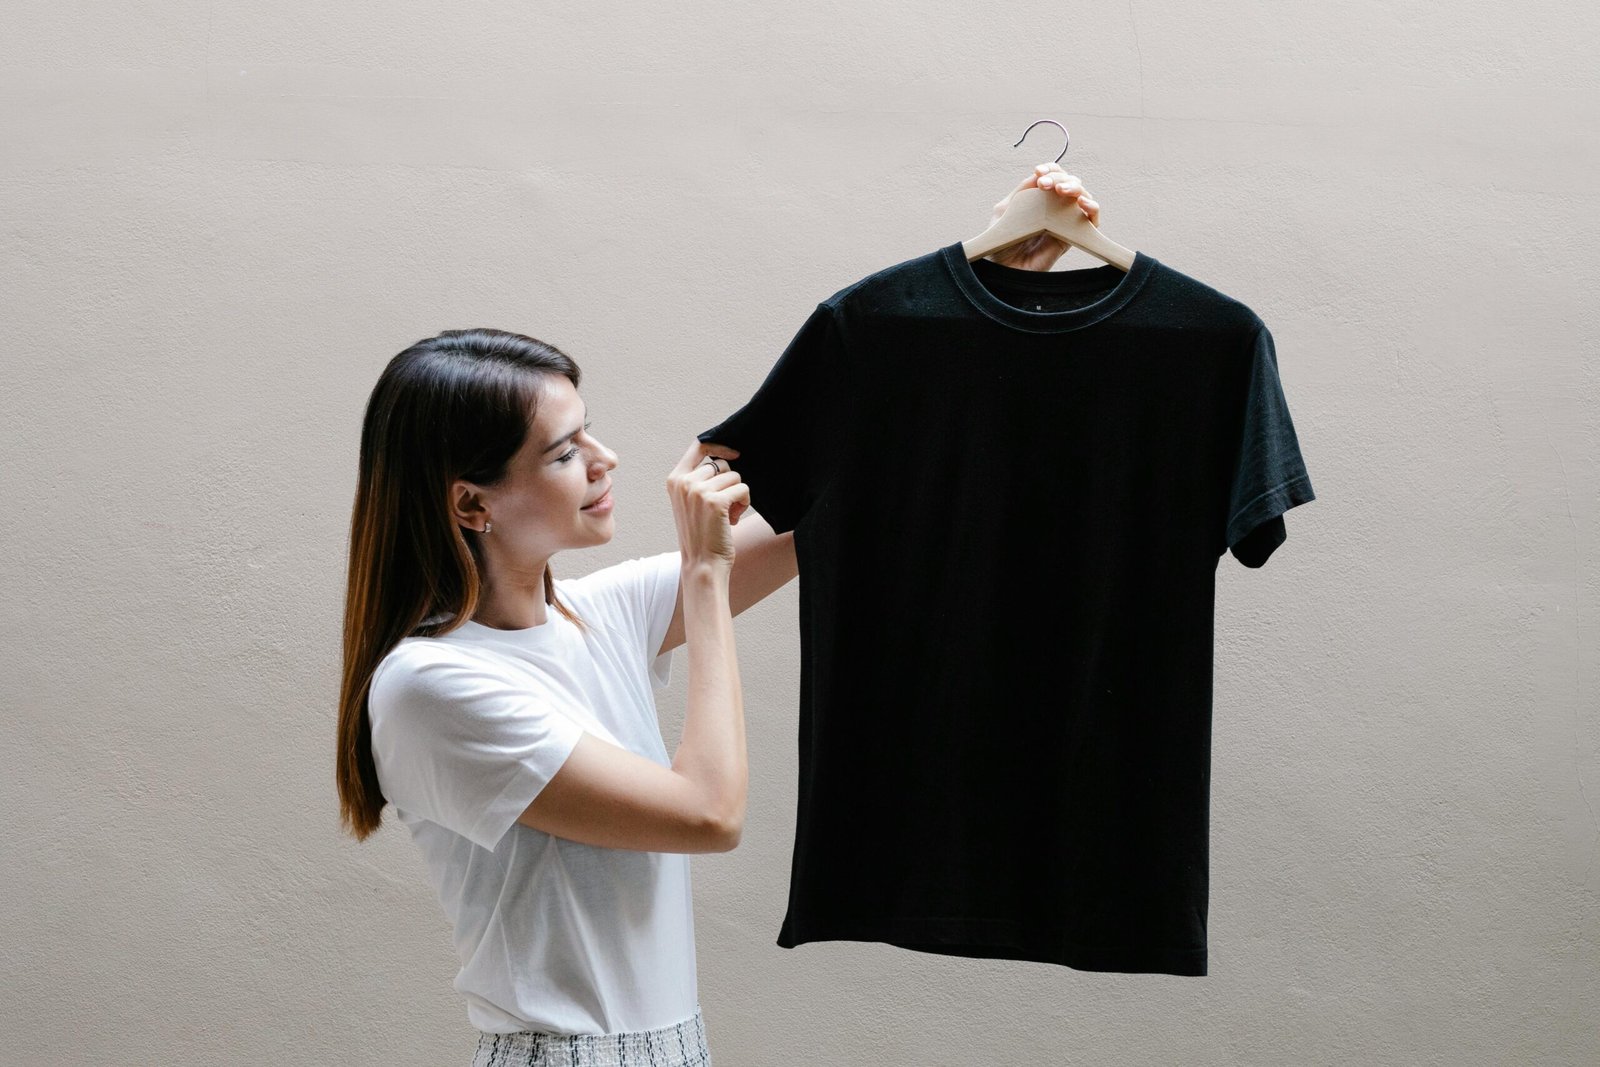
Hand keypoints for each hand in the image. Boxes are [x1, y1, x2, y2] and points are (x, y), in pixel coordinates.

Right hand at [666, 440, 749, 567]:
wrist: (702, 564)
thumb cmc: (700, 534)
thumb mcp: (690, 502)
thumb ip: (699, 479)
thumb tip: (725, 458)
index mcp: (675, 480)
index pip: (698, 446)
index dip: (719, 446)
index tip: (734, 454)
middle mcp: (684, 482)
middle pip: (720, 464)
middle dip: (729, 483)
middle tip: (724, 507)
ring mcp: (699, 491)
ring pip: (734, 477)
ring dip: (737, 495)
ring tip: (727, 516)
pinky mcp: (716, 501)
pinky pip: (742, 489)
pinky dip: (744, 503)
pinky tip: (732, 520)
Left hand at [985, 163, 1101, 271]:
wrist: (1005, 270)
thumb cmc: (1002, 243)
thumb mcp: (1005, 210)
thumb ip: (1021, 192)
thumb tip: (1038, 175)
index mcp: (1040, 198)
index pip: (1054, 175)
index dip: (1050, 169)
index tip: (1039, 172)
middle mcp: (1056, 207)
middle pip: (1070, 181)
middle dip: (1059, 177)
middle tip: (1045, 184)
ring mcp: (1066, 220)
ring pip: (1083, 196)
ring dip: (1075, 188)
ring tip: (1061, 191)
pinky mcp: (1074, 236)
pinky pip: (1092, 220)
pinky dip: (1092, 208)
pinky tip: (1082, 204)